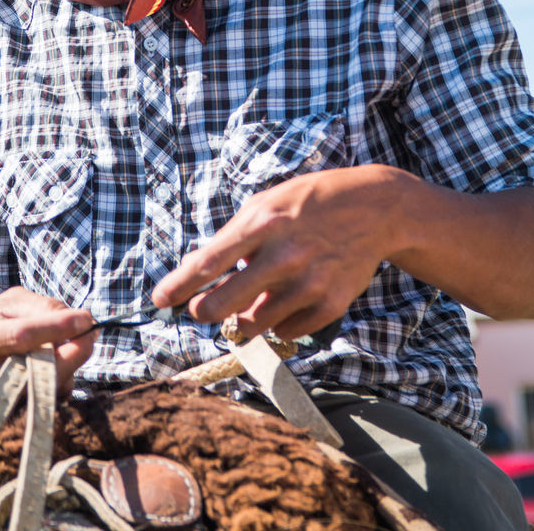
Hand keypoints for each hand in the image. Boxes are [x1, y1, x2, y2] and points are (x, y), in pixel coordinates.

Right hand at [0, 287, 96, 412]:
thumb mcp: (3, 306)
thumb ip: (39, 307)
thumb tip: (77, 323)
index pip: (19, 336)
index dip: (56, 328)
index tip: (86, 320)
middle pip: (34, 370)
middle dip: (70, 353)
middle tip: (90, 335)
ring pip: (39, 394)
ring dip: (62, 373)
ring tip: (61, 353)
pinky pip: (36, 410)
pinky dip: (50, 391)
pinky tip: (46, 375)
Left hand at [152, 166, 404, 340]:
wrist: (375, 209)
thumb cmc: (309, 203)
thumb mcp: (269, 203)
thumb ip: (237, 237)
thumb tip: (204, 276)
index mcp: (263, 222)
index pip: (210, 261)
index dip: (179, 284)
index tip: (159, 300)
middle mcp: (285, 254)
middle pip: (226, 303)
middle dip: (204, 312)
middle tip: (199, 311)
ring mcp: (309, 282)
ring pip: (254, 323)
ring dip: (245, 318)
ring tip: (255, 296)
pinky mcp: (330, 304)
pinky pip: (286, 331)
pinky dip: (279, 321)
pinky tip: (289, 298)